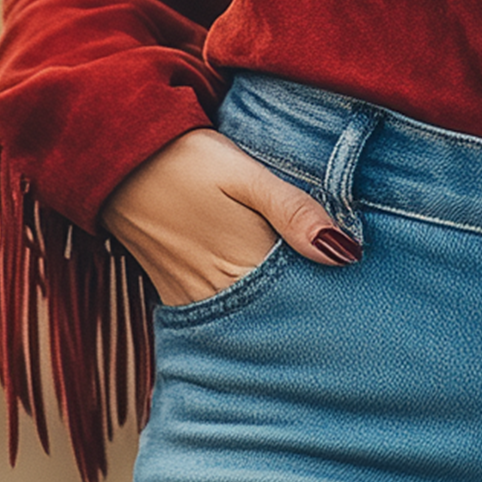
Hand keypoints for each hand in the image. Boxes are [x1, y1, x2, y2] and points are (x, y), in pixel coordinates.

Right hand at [100, 128, 360, 305]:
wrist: (117, 158)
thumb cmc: (187, 159)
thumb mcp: (246, 174)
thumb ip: (293, 211)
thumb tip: (345, 252)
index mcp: (244, 263)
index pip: (303, 302)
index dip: (335, 303)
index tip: (364, 302)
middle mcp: (219, 291)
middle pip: (278, 320)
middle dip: (311, 318)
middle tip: (349, 315)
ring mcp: (194, 296)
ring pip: (249, 323)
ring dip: (280, 317)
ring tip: (317, 313)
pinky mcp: (176, 291)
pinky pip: (219, 317)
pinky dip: (246, 314)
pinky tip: (267, 302)